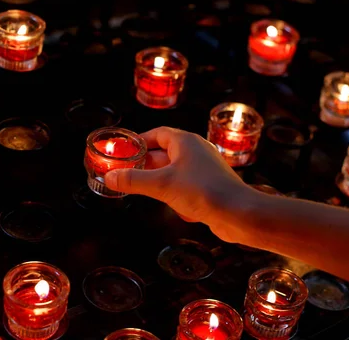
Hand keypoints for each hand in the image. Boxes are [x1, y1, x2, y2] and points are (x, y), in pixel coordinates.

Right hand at [104, 127, 253, 242]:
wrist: (238, 214)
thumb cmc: (203, 191)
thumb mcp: (161, 185)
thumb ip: (133, 180)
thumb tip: (110, 177)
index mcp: (185, 142)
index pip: (157, 134)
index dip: (139, 142)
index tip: (124, 151)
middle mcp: (196, 151)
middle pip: (163, 152)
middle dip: (145, 164)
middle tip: (126, 172)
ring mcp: (204, 168)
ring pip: (173, 170)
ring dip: (158, 180)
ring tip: (143, 190)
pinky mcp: (209, 185)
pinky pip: (185, 185)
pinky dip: (174, 193)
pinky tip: (170, 206)